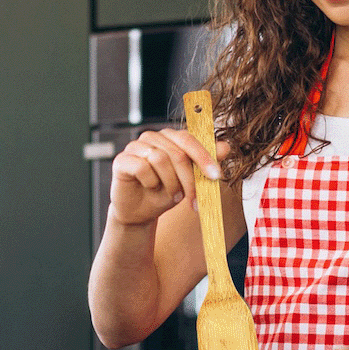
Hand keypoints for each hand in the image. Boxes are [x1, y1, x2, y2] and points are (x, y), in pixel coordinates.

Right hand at [109, 128, 228, 227]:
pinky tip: (150, 188)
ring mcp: (135, 146)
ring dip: (171, 184)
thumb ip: (207, 162)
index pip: (190, 140)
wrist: (141, 212)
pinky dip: (151, 182)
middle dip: (189, 180)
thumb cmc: (167, 192)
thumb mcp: (191, 179)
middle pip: (178, 153)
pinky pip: (142, 167)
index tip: (216, 176)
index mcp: (171, 137)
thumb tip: (226, 146)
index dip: (204, 157)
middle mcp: (153, 137)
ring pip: (161, 159)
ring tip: (173, 196)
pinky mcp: (121, 160)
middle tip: (193, 200)